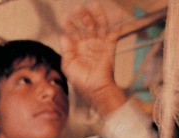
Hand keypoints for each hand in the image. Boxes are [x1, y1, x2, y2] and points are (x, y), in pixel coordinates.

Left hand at [59, 2, 126, 116]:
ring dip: (97, 15)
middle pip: (86, 25)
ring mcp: (99, 44)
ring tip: (94, 6)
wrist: (96, 89)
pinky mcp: (110, 46)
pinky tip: (116, 14)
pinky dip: (116, 23)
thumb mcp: (68, 65)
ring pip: (99, 25)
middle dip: (82, 16)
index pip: (73, 32)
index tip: (65, 18)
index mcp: (77, 47)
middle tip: (78, 8)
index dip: (69, 24)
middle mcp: (88, 43)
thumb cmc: (81, 80)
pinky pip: (114, 32)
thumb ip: (66, 50)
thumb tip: (63, 36)